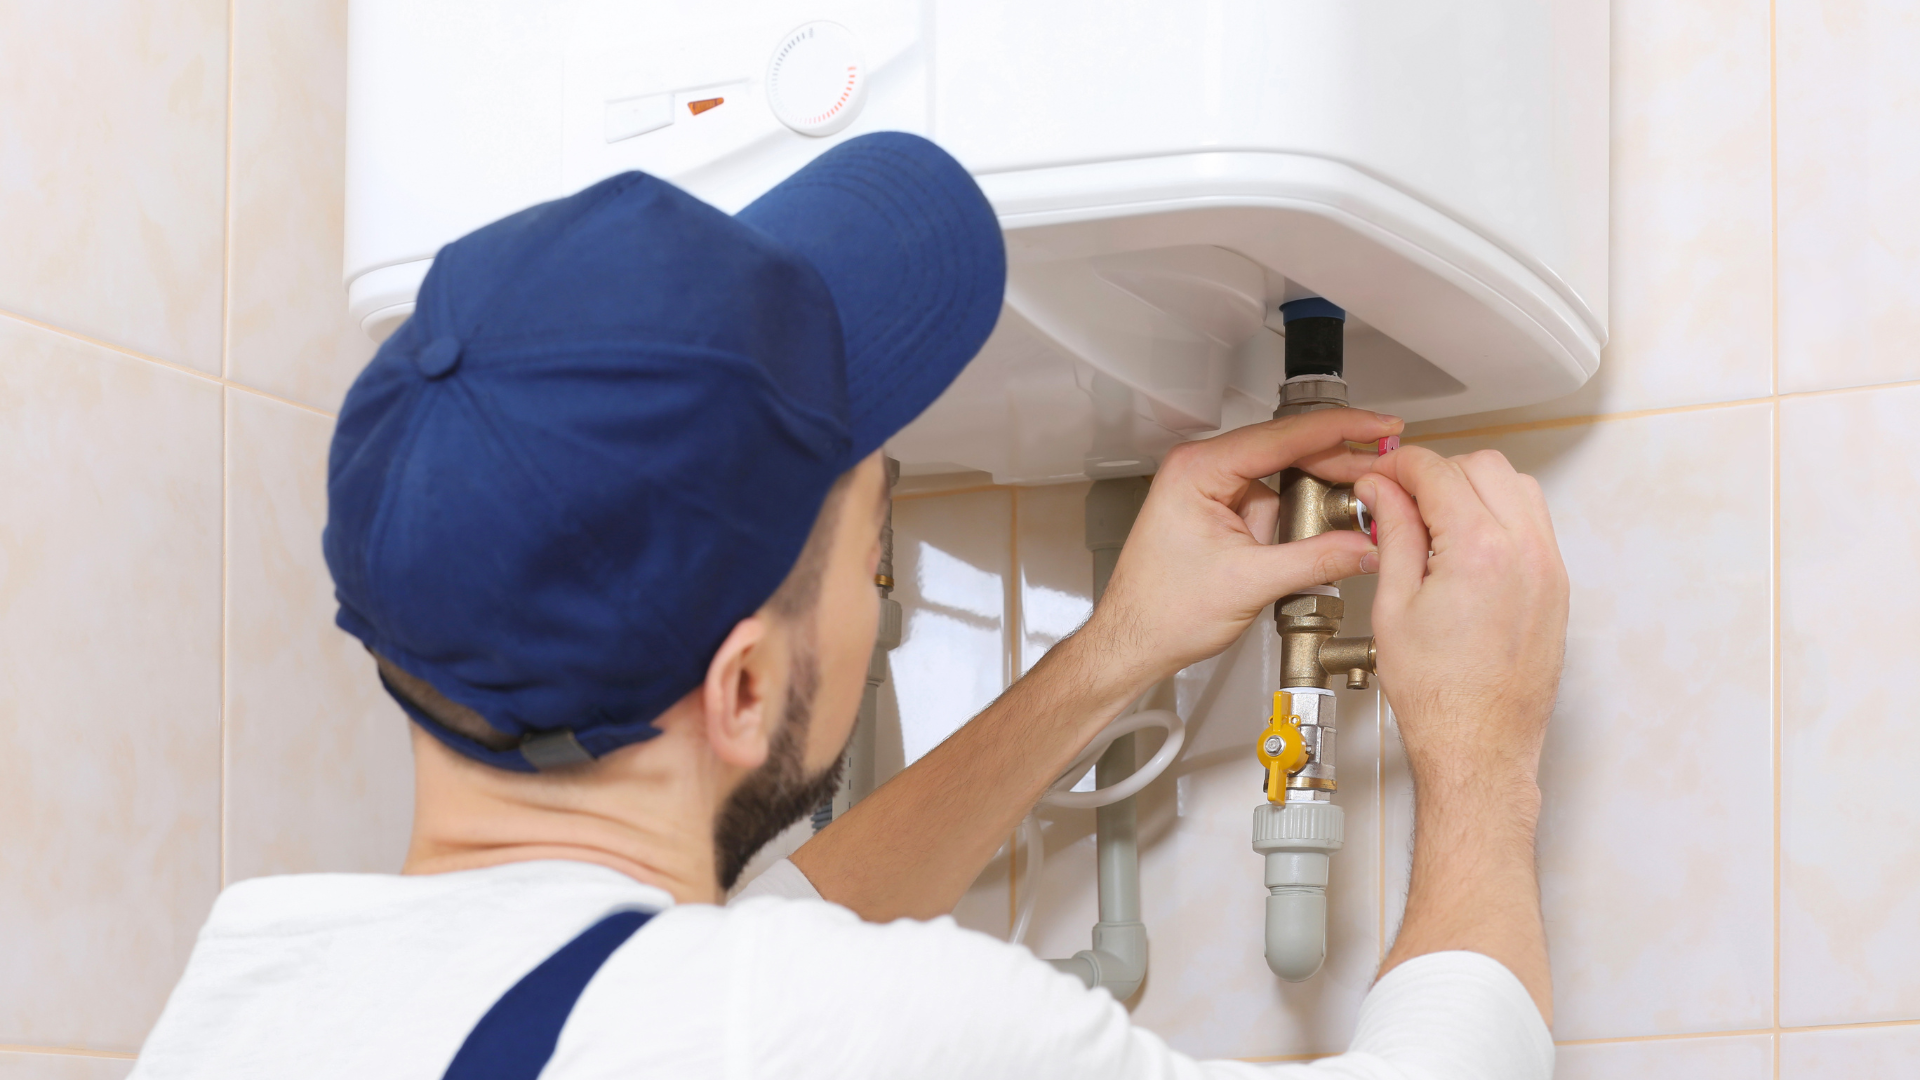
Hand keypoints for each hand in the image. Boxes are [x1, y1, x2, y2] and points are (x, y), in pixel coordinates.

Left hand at [1083, 408, 1404, 685]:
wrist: (1133, 641)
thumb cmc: (1162, 612)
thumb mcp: (1251, 584)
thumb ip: (1316, 560)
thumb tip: (1366, 546)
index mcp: (1198, 470)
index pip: (1282, 436)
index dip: (1340, 429)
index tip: (1378, 426)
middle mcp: (1201, 469)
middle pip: (1286, 450)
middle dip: (1337, 466)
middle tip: (1384, 473)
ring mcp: (1210, 489)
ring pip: (1282, 478)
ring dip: (1316, 498)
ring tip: (1353, 515)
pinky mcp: (1218, 511)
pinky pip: (1270, 503)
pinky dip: (1297, 518)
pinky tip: (1317, 535)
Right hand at [1358, 447, 1568, 786]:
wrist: (1479, 745)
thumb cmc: (1438, 695)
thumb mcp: (1394, 605)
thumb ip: (1392, 534)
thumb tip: (1383, 492)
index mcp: (1479, 550)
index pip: (1438, 471)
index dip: (1398, 465)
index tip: (1380, 476)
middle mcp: (1525, 551)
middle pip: (1483, 466)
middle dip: (1437, 471)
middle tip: (1400, 498)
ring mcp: (1548, 568)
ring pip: (1516, 486)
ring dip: (1473, 487)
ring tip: (1434, 521)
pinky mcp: (1557, 586)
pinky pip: (1533, 522)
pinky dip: (1499, 514)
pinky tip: (1464, 544)